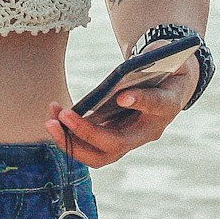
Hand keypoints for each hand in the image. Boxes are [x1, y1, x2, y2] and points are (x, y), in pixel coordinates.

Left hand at [45, 71, 190, 167]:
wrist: (168, 88)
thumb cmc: (164, 71)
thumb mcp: (165, 63)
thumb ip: (150, 68)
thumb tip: (122, 97)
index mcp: (166, 107)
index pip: (156, 105)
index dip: (140, 101)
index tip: (123, 96)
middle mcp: (146, 131)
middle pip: (116, 145)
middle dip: (87, 134)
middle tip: (64, 117)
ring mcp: (128, 139)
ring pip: (98, 154)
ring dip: (70, 140)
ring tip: (51, 119)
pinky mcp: (112, 139)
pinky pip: (88, 145)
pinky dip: (69, 133)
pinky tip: (55, 113)